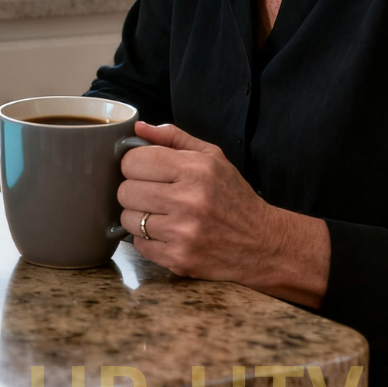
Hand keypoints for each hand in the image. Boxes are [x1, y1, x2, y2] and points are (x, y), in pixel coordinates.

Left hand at [118, 121, 287, 285]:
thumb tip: (138, 127)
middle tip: (151, 193)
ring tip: (159, 213)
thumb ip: (173, 138)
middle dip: (134, 190)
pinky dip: (147, 238)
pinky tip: (166, 232)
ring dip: (138, 216)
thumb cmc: (233, 196)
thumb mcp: (211, 156)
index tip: (144, 169)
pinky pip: (139, 244)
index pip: (133, 161)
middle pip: (125, 191)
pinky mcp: (179, 259)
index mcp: (195, 169)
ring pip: (128, 219)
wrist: (262, 243)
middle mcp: (188, 201)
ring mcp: (182, 233)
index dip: (134, 164)